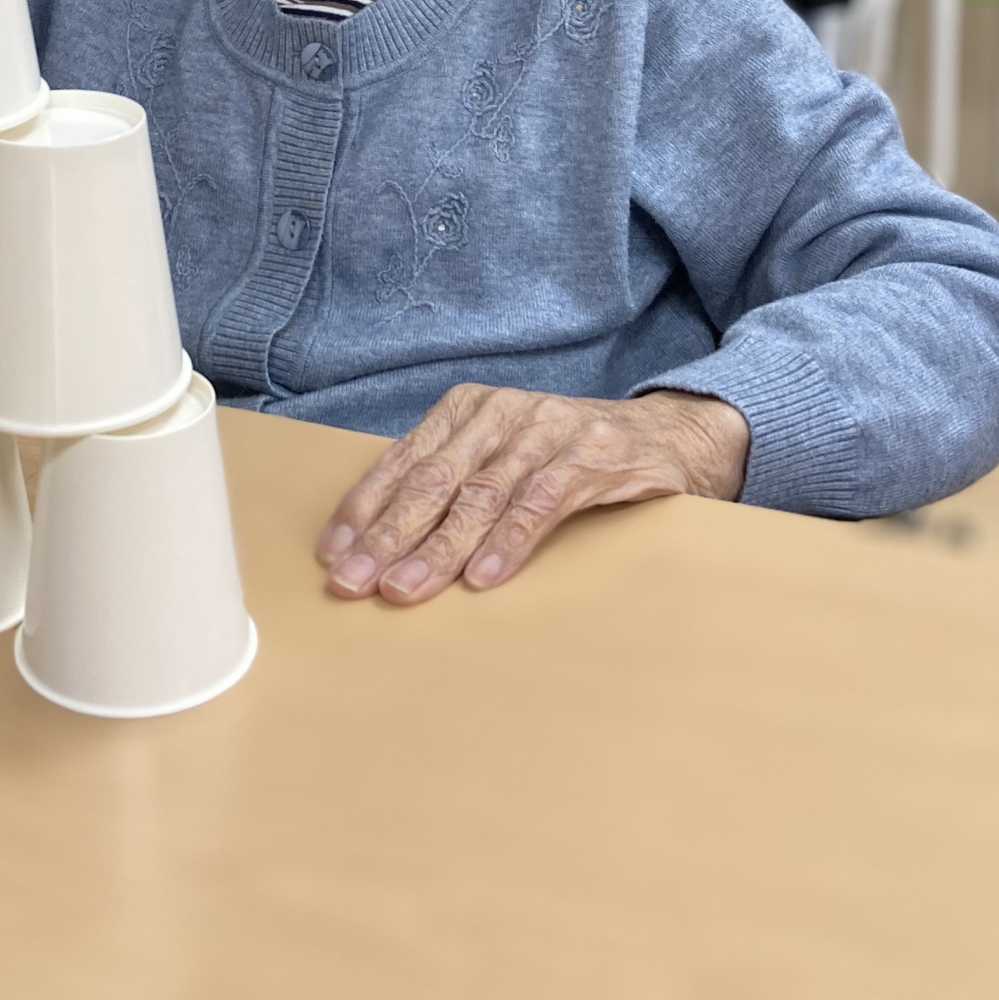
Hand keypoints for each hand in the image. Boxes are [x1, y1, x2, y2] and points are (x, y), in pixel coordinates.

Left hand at [315, 383, 750, 606]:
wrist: (666, 436)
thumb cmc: (566, 455)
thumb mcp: (500, 457)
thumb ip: (451, 484)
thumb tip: (379, 541)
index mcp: (467, 410)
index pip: (403, 463)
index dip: (364, 511)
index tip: (332, 556)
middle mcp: (501, 413)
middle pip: (433, 481)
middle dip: (388, 536)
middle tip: (354, 582)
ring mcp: (547, 430)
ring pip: (481, 495)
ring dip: (439, 548)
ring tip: (406, 589)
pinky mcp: (592, 455)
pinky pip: (541, 502)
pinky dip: (509, 541)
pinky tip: (482, 577)